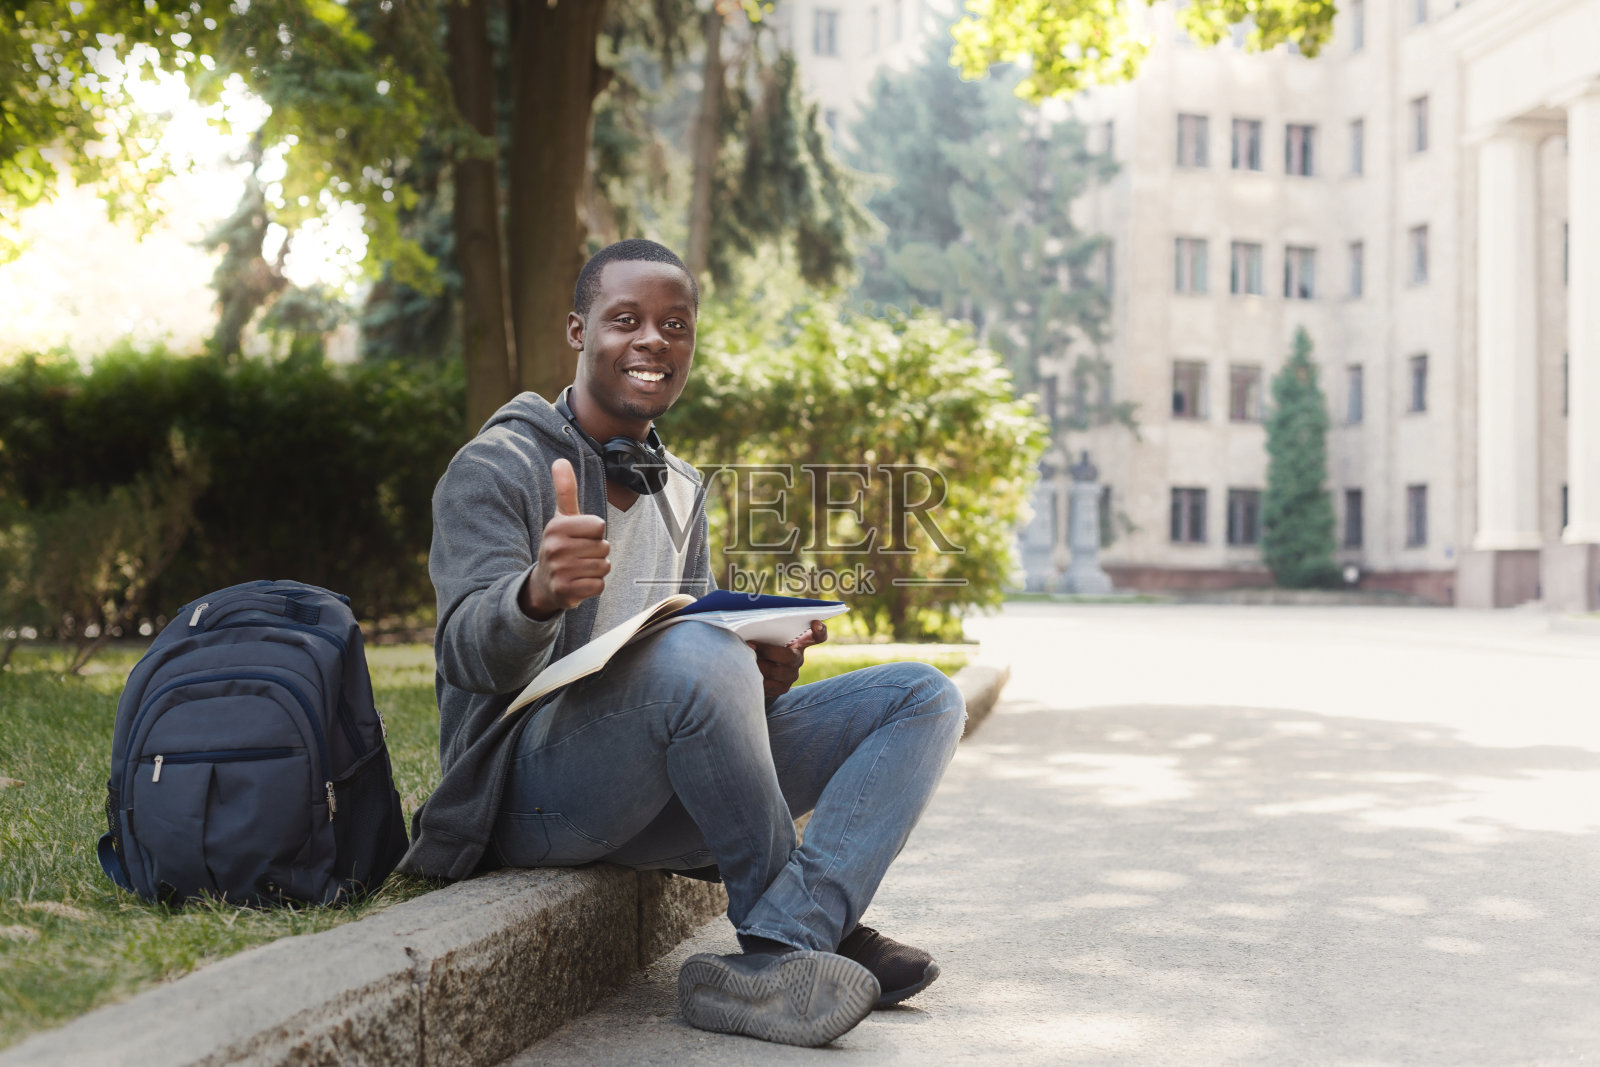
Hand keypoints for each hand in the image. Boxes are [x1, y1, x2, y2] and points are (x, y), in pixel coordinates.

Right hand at [520, 458, 609, 619]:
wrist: (544, 583)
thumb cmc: (560, 545)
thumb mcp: (561, 517)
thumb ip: (565, 490)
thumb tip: (560, 461)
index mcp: (556, 527)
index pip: (599, 526)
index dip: (595, 532)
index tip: (580, 537)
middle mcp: (555, 548)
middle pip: (604, 547)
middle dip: (597, 552)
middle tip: (580, 555)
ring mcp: (559, 571)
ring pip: (603, 566)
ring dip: (597, 569)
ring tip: (580, 568)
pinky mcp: (565, 591)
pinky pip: (599, 585)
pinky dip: (594, 586)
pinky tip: (580, 582)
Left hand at [748, 620, 827, 701]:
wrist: (757, 667)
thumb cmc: (762, 643)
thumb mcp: (767, 634)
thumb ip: (767, 628)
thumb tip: (751, 619)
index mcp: (799, 641)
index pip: (818, 637)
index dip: (820, 631)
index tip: (814, 623)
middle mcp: (798, 658)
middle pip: (790, 657)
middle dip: (768, 651)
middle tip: (749, 645)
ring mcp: (791, 674)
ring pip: (776, 672)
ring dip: (757, 665)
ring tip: (743, 658)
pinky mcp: (782, 687)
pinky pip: (769, 685)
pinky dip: (755, 677)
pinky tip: (745, 672)